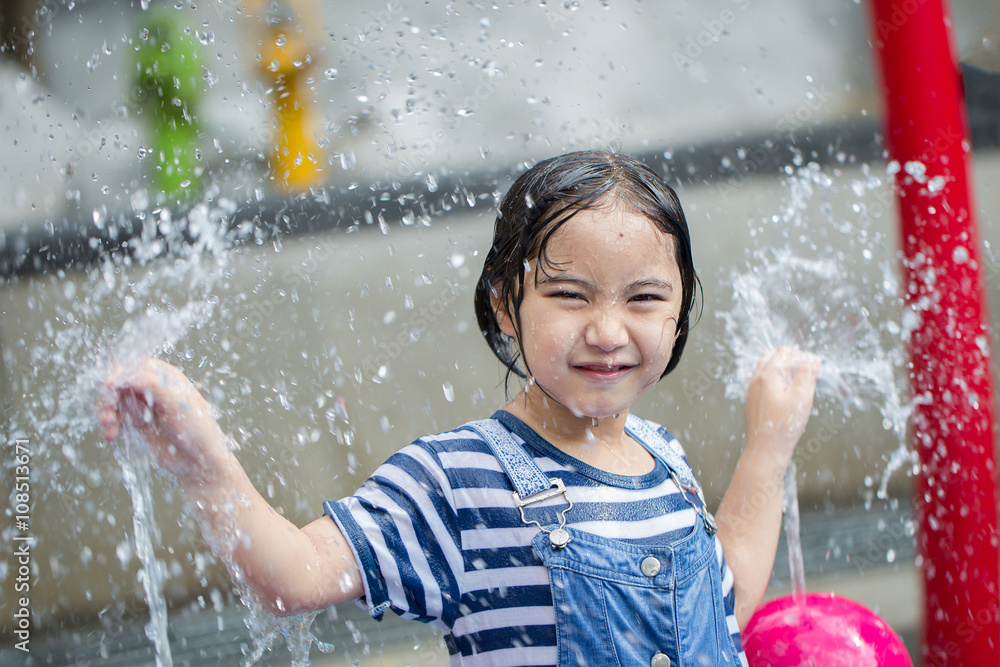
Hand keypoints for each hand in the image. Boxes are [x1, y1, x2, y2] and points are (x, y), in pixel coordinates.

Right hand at [97, 358, 229, 484]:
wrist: (199, 461)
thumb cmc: (196, 428)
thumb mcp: (176, 403)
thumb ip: (152, 385)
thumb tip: (126, 374)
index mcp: (166, 376)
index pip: (135, 365)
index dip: (119, 373)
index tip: (110, 385)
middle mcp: (153, 388)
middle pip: (119, 383)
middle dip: (109, 395)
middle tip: (107, 411)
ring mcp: (144, 407)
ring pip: (114, 401)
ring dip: (106, 411)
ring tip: (107, 424)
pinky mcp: (138, 425)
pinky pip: (116, 420)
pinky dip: (109, 426)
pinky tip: (110, 435)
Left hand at [743, 346, 820, 458]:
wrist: (765, 449)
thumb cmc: (784, 426)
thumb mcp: (802, 398)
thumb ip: (807, 374)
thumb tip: (812, 357)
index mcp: (767, 375)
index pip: (783, 352)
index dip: (799, 355)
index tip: (811, 363)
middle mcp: (754, 379)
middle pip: (770, 356)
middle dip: (788, 358)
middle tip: (803, 367)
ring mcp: (750, 390)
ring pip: (763, 368)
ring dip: (779, 368)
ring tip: (795, 377)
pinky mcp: (749, 400)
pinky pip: (759, 381)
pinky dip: (772, 379)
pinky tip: (783, 390)